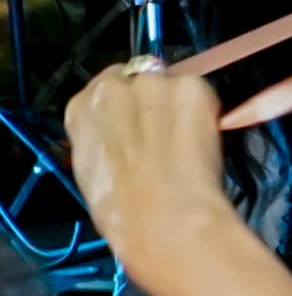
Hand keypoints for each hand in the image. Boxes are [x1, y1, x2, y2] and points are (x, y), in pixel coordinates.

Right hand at [66, 66, 238, 289]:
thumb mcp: (92, 169)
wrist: (162, 216)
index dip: (129, 108)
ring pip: (173, 85)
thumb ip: (103, 139)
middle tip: (167, 131)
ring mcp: (154, 84)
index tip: (140, 123)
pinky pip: (202, 93)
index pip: (107, 88)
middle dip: (154, 100)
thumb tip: (120, 138)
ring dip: (180, 105)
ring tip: (187, 140)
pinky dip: (207, 111)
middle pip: (140, 79)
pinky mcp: (192, 88)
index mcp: (80, 108)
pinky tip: (204, 139)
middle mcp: (113, 86)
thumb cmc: (121, 210)